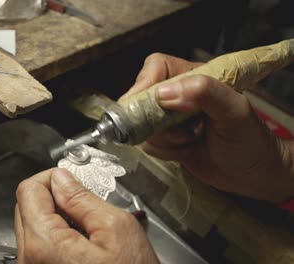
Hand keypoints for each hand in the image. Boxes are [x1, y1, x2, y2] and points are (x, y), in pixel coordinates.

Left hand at [15, 168, 158, 263]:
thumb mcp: (116, 229)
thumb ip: (82, 198)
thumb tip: (62, 178)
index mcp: (44, 244)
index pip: (28, 190)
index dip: (52, 177)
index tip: (72, 180)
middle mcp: (30, 260)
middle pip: (25, 206)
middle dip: (53, 195)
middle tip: (83, 199)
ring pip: (32, 225)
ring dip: (56, 216)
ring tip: (87, 223)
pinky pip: (39, 245)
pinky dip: (57, 234)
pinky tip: (82, 240)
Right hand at [122, 53, 293, 202]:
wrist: (253, 173)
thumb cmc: (250, 139)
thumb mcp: (234, 111)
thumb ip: (205, 92)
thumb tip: (163, 93)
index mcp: (194, 76)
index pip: (157, 67)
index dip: (144, 83)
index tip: (138, 105)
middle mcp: (178, 94)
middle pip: (143, 98)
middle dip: (157, 121)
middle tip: (182, 133)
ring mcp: (170, 118)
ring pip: (143, 125)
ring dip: (165, 140)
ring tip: (191, 142)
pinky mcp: (166, 139)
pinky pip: (149, 144)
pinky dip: (166, 153)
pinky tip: (188, 152)